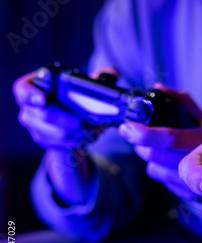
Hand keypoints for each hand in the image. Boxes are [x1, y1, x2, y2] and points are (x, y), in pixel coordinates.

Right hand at [13, 67, 117, 203]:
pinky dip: (77, 141)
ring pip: (54, 133)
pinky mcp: (43, 139)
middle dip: (65, 119)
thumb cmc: (74, 94)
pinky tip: (88, 137)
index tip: (42, 99)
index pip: (23, 90)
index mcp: (35, 86)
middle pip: (43, 115)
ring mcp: (34, 124)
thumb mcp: (86, 82)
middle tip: (80, 121)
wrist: (71, 116)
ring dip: (76, 133)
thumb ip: (101, 75)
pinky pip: (59, 145)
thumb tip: (113, 73)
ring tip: (92, 130)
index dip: (30, 94)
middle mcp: (30, 106)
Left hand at [118, 84, 201, 199]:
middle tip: (138, 134)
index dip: (146, 134)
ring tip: (158, 148)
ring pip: (154, 168)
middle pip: (155, 155)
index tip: (128, 128)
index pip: (171, 138)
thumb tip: (159, 89)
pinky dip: (160, 169)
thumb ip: (182, 102)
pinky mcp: (190, 195)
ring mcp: (195, 182)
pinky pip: (162, 179)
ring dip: (151, 157)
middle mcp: (201, 162)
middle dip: (142, 143)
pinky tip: (168, 162)